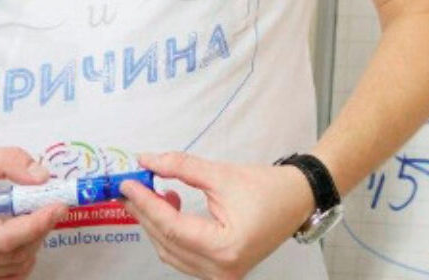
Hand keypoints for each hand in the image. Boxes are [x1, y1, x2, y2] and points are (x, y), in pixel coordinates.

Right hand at [0, 148, 65, 279]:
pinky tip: (23, 234)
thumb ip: (11, 161)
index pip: (3, 239)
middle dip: (40, 230)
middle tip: (52, 205)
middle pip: (11, 255)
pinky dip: (22, 257)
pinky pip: (5, 276)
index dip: (36, 224)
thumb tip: (42, 178)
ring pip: (12, 268)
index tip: (59, 206)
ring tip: (34, 216)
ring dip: (34, 242)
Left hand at [121, 151, 314, 279]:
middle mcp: (220, 271)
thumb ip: (182, 167)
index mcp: (224, 247)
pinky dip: (172, 235)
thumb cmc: (266, 185)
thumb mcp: (222, 174)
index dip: (147, 204)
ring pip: (171, 253)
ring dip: (157, 224)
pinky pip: (184, 257)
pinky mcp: (220, 273)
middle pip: (168, 243)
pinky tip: (172, 209)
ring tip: (154, 193)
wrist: (299, 199)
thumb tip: (148, 160)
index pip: (172, 227)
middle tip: (132, 187)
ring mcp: (220, 277)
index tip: (129, 183)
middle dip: (146, 214)